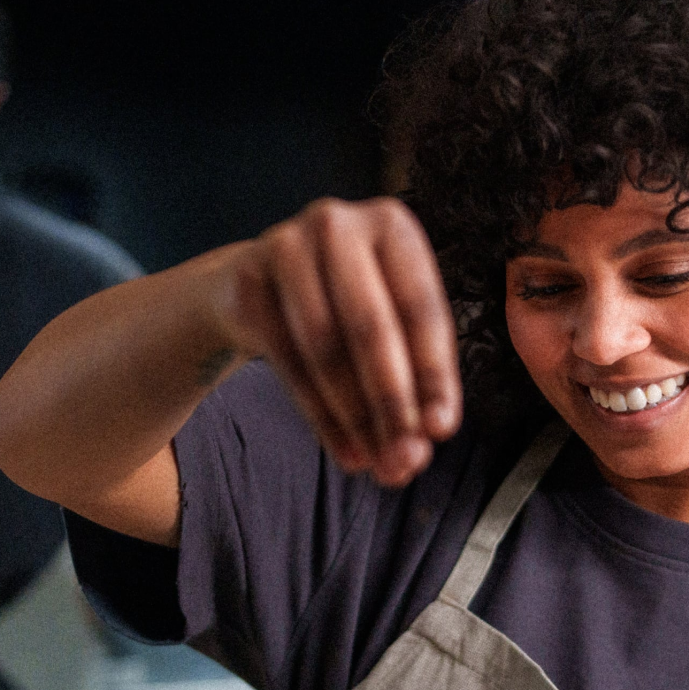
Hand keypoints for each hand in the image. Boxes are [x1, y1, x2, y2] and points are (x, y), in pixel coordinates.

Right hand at [221, 198, 462, 486]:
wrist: (260, 284)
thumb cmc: (347, 305)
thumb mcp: (393, 322)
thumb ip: (417, 374)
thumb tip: (427, 439)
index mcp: (392, 224)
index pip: (421, 307)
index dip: (434, 373)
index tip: (442, 431)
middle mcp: (337, 224)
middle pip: (370, 326)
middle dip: (391, 401)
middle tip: (406, 460)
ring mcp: (285, 246)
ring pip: (324, 347)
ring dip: (355, 417)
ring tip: (377, 465)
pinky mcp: (246, 280)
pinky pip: (286, 360)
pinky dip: (320, 416)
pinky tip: (346, 450)